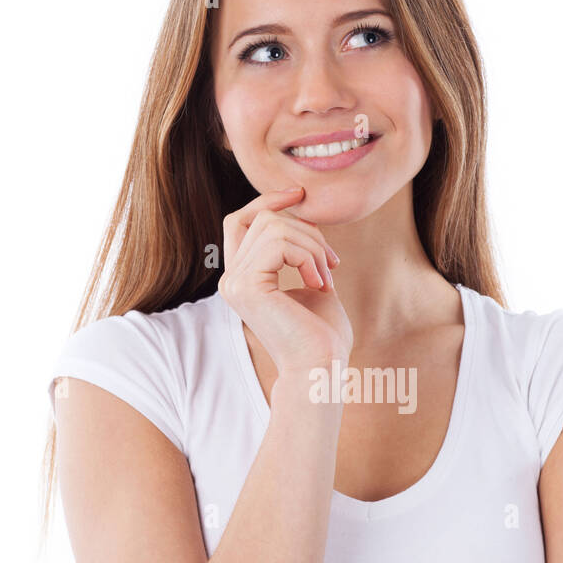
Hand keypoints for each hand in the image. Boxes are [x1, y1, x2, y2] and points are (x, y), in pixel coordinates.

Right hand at [219, 187, 352, 375]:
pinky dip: (307, 257)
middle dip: (307, 231)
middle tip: (332, 263)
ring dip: (312, 247)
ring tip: (327, 278)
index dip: (266, 201)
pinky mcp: (247, 286)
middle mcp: (231, 279)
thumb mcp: (313, 283)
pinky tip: (319, 284)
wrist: (321, 368)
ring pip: (274, 227)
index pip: (239, 220)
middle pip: (263, 219)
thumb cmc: (322, 335)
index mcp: (242, 278)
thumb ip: (302, 254)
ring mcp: (234, 283)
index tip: (300, 194)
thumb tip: (304, 218)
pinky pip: (278, 243)